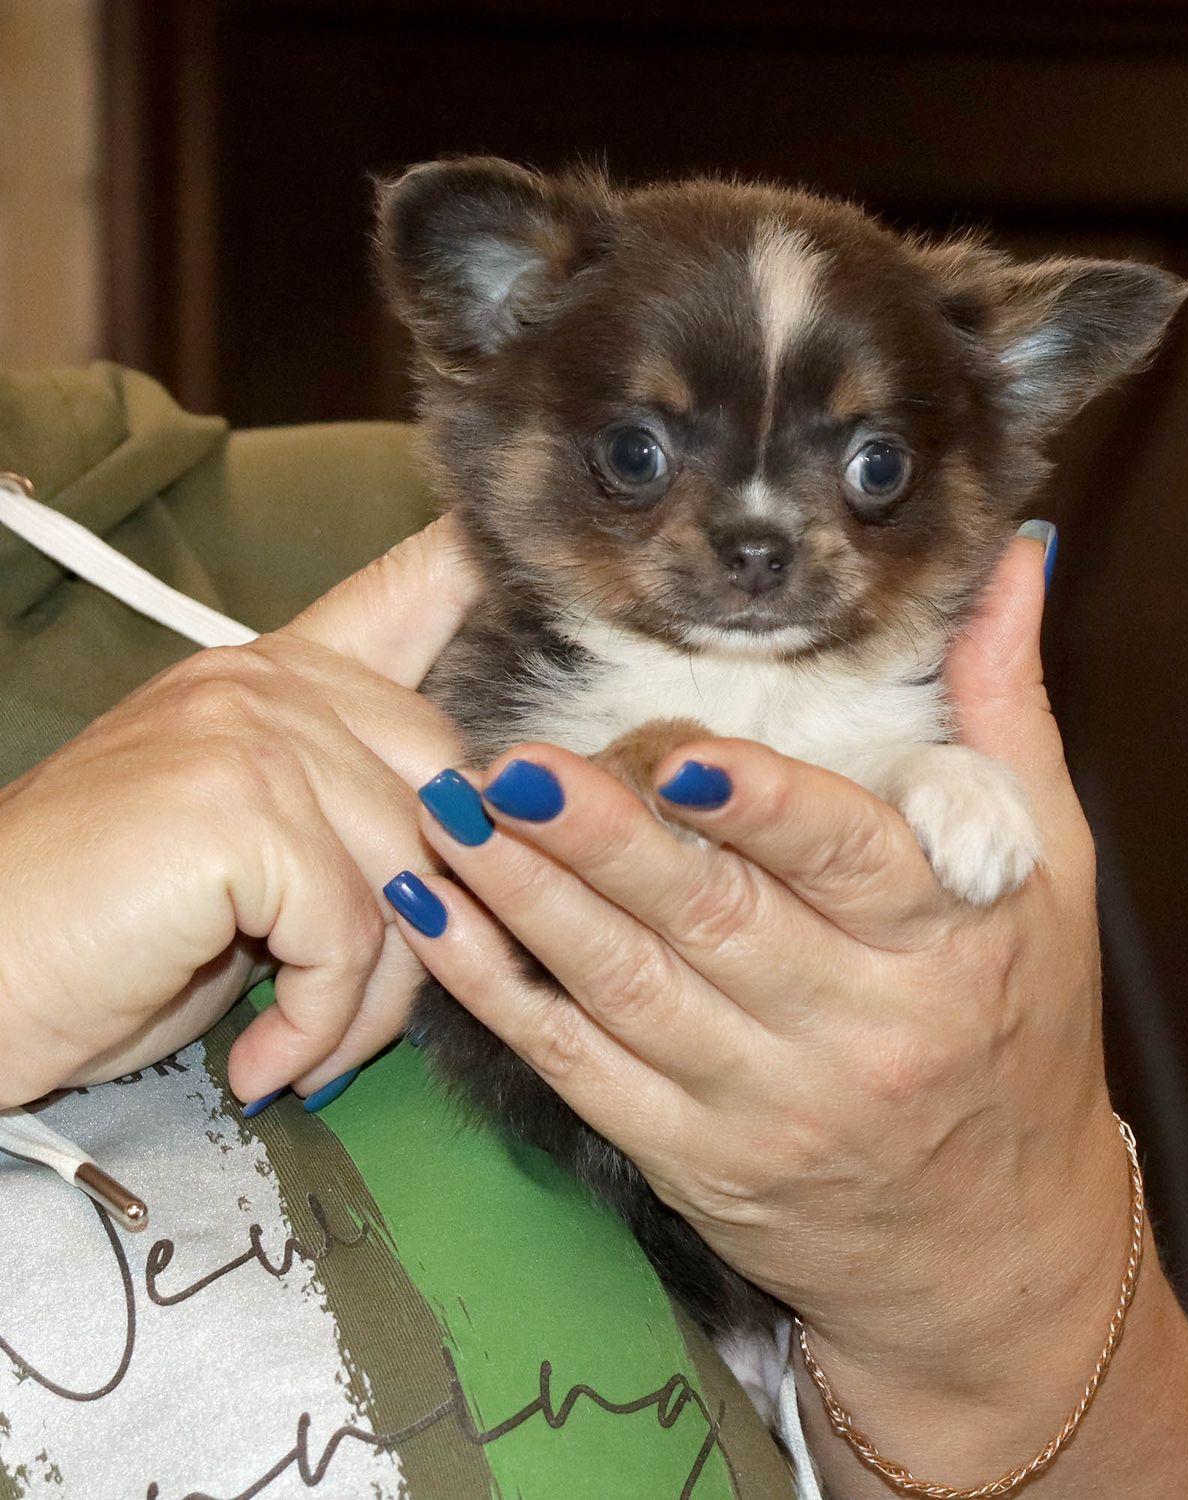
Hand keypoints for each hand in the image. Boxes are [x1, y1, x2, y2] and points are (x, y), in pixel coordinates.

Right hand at [0, 518, 475, 1109]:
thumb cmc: (106, 938)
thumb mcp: (248, 864)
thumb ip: (351, 822)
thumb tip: (478, 846)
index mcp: (274, 677)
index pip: (400, 597)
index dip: (470, 570)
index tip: (510, 549)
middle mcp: (269, 683)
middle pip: (448, 787)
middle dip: (438, 919)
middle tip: (361, 1007)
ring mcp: (252, 732)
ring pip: (407, 877)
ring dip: (373, 999)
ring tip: (305, 1047)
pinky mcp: (236, 806)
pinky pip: (349, 932)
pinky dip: (323, 1020)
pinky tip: (266, 1058)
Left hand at [390, 525, 1187, 1494]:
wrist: (993, 1245)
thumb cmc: (1026, 1027)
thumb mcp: (1052, 869)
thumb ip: (1005, 709)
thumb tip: (1011, 553)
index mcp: (951, 940)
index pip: (850, 860)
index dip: (765, 809)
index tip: (681, 756)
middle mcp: (855, 1027)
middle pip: (712, 924)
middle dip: (603, 845)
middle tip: (512, 766)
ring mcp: (762, 1104)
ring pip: (626, 993)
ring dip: (526, 903)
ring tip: (447, 816)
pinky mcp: (690, 1156)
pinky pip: (579, 1071)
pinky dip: (498, 996)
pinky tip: (435, 921)